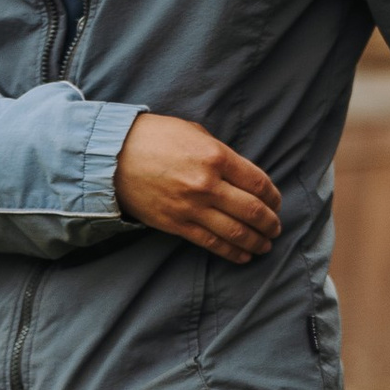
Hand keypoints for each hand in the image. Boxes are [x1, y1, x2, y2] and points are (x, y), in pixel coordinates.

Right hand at [114, 113, 281, 262]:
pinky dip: (231, 252)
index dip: (274, 197)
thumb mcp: (194, 133)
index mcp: (216, 157)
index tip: (277, 203)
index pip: (258, 183)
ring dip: (256, 241)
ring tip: (265, 245)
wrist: (112, 156)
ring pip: (235, 232)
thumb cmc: (154, 138)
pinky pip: (211, 243)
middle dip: (270, 223)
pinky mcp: (176, 224)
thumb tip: (242, 174)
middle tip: (276, 228)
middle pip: (252, 210)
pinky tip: (244, 255)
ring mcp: (191, 207)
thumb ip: (221, 153)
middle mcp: (207, 184)